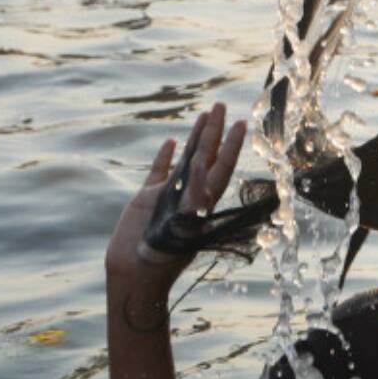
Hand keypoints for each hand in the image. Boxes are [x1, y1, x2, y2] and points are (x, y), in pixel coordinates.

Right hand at [105, 103, 246, 293]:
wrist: (135, 273)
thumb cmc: (163, 256)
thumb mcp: (182, 227)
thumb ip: (194, 198)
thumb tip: (204, 166)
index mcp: (203, 201)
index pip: (222, 166)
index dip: (232, 145)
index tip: (241, 123)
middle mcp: (190, 194)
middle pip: (206, 155)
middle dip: (214, 131)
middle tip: (220, 105)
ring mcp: (169, 195)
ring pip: (185, 159)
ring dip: (195, 138)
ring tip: (204, 115)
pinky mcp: (147, 199)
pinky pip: (158, 171)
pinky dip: (165, 156)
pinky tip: (170, 141)